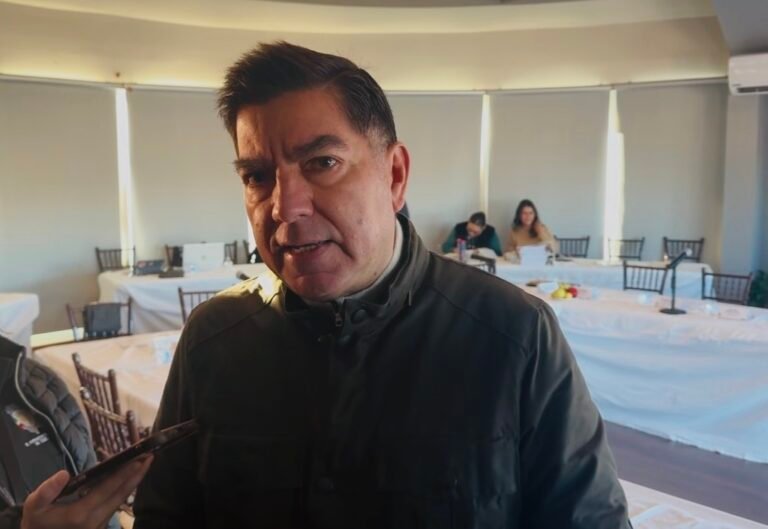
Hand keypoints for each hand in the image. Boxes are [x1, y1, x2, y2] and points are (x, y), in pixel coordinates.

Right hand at [20, 455, 152, 528]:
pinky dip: (125, 490)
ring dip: (134, 481)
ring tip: (145, 463)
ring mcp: (100, 525)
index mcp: (81, 514)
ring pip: (121, 500)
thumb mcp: (34, 508)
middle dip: (138, 475)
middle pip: (122, 494)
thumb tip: (63, 474)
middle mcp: (96, 521)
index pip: (108, 489)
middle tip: (151, 456)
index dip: (125, 473)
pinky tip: (130, 477)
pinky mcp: (101, 525)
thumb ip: (46, 491)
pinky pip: (116, 504)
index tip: (139, 459)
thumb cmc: (37, 524)